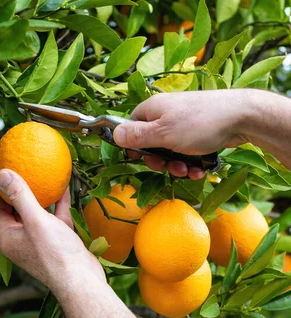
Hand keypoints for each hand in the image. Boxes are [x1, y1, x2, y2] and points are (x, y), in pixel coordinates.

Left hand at [0, 169, 104, 294]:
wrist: (81, 281)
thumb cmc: (55, 253)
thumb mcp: (35, 220)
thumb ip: (19, 196)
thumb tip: (1, 173)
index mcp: (8, 238)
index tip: (4, 170)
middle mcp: (21, 241)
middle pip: (15, 212)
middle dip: (19, 191)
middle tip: (22, 169)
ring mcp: (40, 243)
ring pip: (36, 215)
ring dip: (40, 196)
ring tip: (42, 175)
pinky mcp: (58, 243)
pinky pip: (54, 220)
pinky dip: (58, 205)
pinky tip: (64, 188)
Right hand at [113, 89, 250, 179]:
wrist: (240, 117)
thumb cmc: (199, 123)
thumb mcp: (163, 133)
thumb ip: (137, 135)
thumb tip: (113, 133)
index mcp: (152, 110)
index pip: (131, 127)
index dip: (133, 146)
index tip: (140, 159)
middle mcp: (166, 115)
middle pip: (151, 144)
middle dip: (160, 161)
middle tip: (168, 167)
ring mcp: (183, 124)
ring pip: (170, 152)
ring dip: (177, 166)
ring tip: (189, 170)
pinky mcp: (198, 133)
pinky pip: (187, 152)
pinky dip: (192, 163)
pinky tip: (200, 168)